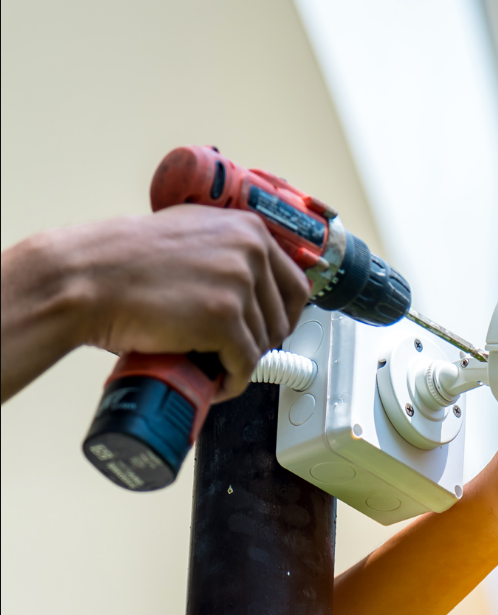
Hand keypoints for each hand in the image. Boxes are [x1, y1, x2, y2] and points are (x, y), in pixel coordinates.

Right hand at [53, 205, 309, 399]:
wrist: (85, 277)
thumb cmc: (124, 260)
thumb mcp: (191, 233)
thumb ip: (227, 248)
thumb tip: (252, 278)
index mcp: (249, 229)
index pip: (295, 284)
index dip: (285, 316)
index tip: (271, 331)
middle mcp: (251, 252)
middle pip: (281, 318)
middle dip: (260, 342)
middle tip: (234, 353)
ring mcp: (238, 285)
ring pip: (261, 344)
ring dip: (239, 363)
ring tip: (212, 366)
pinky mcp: (223, 319)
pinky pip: (245, 364)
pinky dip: (232, 382)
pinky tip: (215, 385)